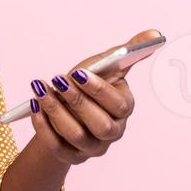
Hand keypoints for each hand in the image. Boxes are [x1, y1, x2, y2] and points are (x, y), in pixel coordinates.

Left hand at [26, 45, 138, 165]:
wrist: (67, 110)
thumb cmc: (89, 85)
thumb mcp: (105, 66)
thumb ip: (128, 51)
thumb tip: (155, 34)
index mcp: (123, 109)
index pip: (118, 105)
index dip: (98, 89)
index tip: (78, 73)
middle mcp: (112, 132)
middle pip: (100, 125)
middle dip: (77, 102)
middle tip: (58, 81)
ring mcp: (92, 147)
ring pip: (76, 135)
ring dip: (56, 110)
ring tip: (40, 90)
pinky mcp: (71, 156)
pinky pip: (57, 146)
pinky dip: (43, 126)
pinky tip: (35, 106)